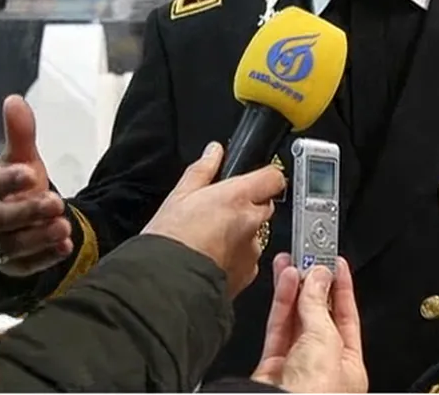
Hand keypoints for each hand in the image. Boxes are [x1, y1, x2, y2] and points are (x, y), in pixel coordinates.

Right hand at [0, 96, 71, 276]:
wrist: (16, 222)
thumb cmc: (15, 186)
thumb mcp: (21, 159)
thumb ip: (19, 134)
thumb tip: (14, 99)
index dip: (8, 181)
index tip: (31, 173)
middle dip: (27, 212)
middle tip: (56, 202)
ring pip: (12, 246)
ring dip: (38, 238)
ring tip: (64, 227)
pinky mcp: (12, 265)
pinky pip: (26, 266)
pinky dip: (45, 258)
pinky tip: (65, 247)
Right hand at [142, 142, 284, 297]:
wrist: (165, 285)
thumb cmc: (169, 241)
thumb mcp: (179, 196)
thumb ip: (202, 170)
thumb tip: (214, 152)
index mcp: (238, 197)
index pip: (273, 177)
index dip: (265, 177)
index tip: (254, 180)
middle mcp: (251, 222)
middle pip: (264, 206)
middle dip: (248, 207)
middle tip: (220, 213)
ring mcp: (251, 251)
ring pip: (256, 235)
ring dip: (241, 234)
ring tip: (210, 240)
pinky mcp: (247, 275)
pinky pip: (248, 260)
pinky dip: (236, 259)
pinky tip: (213, 259)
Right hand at [253, 254, 367, 393]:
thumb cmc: (314, 394)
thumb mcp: (324, 340)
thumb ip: (318, 305)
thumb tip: (319, 276)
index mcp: (349, 366)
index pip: (348, 317)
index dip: (342, 288)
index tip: (337, 262)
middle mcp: (323, 368)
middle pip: (320, 318)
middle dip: (314, 286)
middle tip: (309, 257)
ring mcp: (296, 369)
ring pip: (296, 321)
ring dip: (294, 290)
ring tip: (292, 262)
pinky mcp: (270, 369)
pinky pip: (278, 330)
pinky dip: (280, 305)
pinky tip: (283, 282)